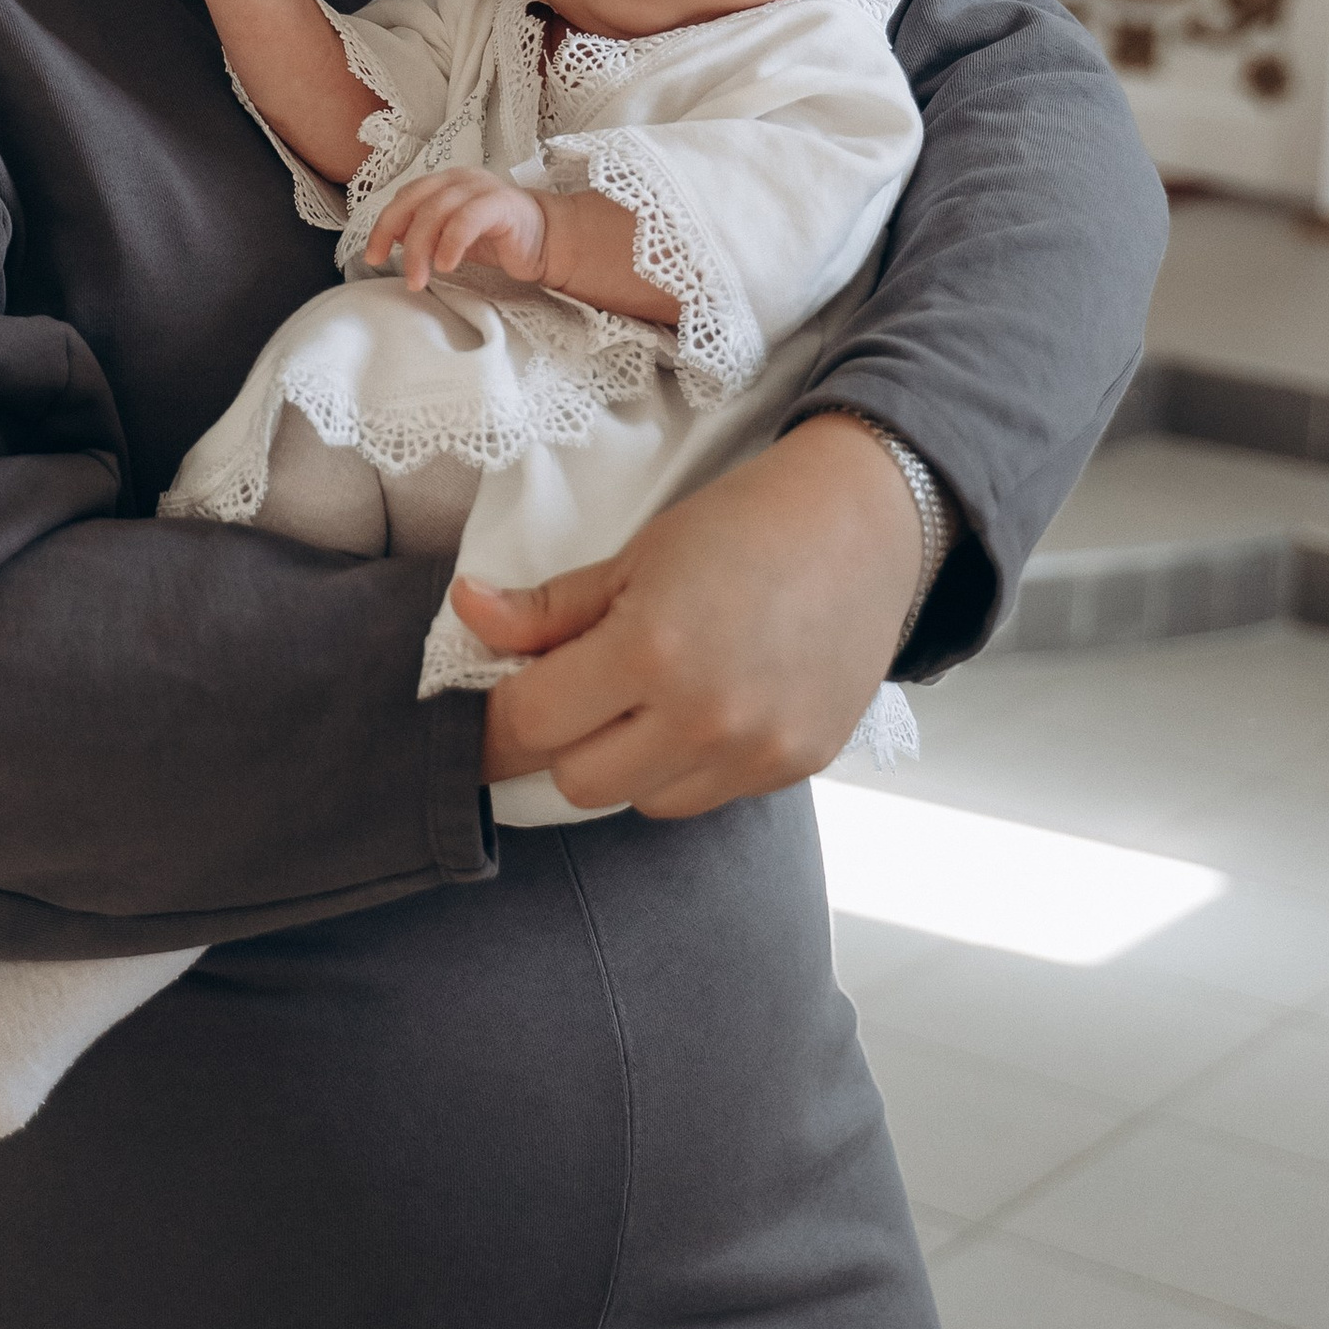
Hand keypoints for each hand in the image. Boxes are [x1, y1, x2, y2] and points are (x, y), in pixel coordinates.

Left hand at [361, 165, 549, 290]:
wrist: (548, 241)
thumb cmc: (498, 239)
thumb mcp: (452, 236)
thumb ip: (424, 232)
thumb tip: (392, 239)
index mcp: (443, 183)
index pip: (403, 198)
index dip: (383, 226)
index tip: (373, 257)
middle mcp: (459, 180)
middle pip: (414, 201)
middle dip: (395, 236)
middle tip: (393, 269)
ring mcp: (481, 188)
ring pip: (436, 210)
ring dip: (421, 248)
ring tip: (419, 279)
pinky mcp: (502, 204)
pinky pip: (467, 219)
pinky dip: (451, 243)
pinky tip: (447, 266)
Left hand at [467, 415, 923, 819]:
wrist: (863, 528)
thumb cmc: (742, 526)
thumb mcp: (633, 556)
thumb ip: (546, 607)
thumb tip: (466, 613)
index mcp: (651, 651)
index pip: (530, 722)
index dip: (500, 712)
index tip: (500, 696)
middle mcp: (704, 717)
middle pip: (577, 781)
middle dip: (562, 740)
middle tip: (578, 690)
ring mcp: (755, 753)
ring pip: (639, 802)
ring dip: (625, 761)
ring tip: (649, 696)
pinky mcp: (793, 769)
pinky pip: (705, 797)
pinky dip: (685, 767)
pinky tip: (704, 708)